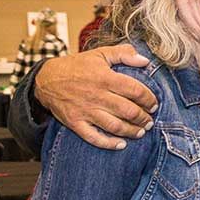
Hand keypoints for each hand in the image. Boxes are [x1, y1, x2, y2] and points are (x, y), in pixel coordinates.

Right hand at [34, 45, 155, 149]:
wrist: (45, 79)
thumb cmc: (76, 66)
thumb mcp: (99, 54)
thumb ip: (123, 54)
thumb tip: (145, 60)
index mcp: (105, 78)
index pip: (136, 91)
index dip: (149, 99)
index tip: (154, 104)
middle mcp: (97, 96)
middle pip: (128, 111)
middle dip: (143, 118)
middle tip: (150, 120)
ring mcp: (85, 111)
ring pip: (115, 126)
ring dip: (131, 131)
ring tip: (140, 132)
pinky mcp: (75, 122)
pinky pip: (93, 137)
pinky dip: (108, 143)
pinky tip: (121, 145)